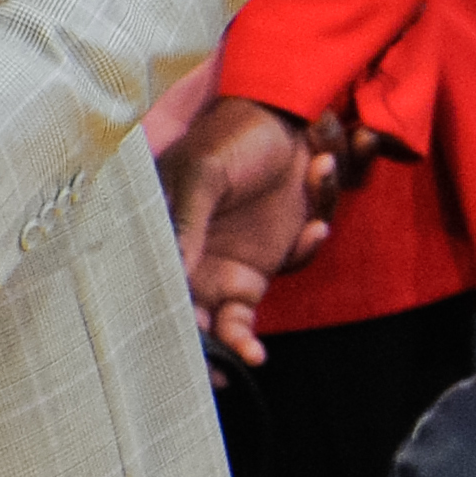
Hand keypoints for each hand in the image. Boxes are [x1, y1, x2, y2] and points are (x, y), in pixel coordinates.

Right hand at [157, 98, 332, 364]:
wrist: (288, 115)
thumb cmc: (231, 137)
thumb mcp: (203, 176)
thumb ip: (188, 223)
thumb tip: (176, 270)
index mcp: (166, 237)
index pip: (160, 294)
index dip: (172, 332)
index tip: (187, 360)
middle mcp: (194, 258)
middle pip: (197, 324)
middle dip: (214, 348)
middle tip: (236, 361)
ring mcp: (234, 261)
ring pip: (239, 319)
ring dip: (251, 328)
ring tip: (263, 330)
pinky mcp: (276, 256)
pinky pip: (292, 271)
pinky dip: (307, 251)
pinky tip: (314, 223)